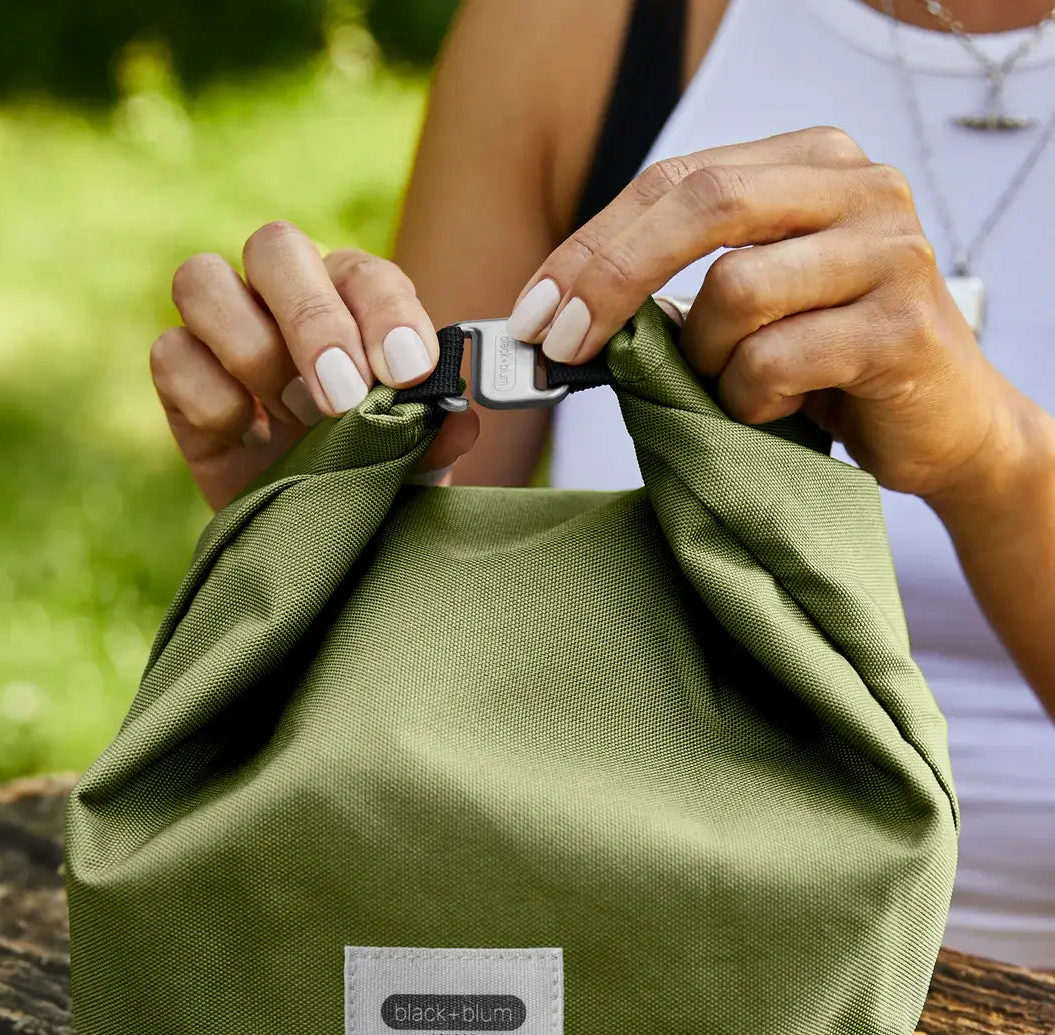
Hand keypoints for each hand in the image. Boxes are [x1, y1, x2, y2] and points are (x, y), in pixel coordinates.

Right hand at [151, 223, 476, 509]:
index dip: (386, 315)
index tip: (410, 374)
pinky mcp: (180, 376)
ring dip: (251, 348)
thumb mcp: (413, 468)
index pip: (365, 275)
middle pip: (274, 247)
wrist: (316, 533)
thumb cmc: (370, 477)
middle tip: (344, 398)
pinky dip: (211, 395)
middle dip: (312, 320)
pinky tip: (248, 437)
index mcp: (353, 298)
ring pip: (202, 280)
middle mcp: (282, 296)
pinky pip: (172, 354)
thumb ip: (434, 439)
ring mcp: (223, 330)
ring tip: (292, 418)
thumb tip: (459, 418)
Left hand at [506, 126, 1032, 504]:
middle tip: (561, 344)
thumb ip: (687, 279)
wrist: (947, 425)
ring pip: (736, 290)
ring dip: (707, 360)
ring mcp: (888, 251)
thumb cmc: (830, 365)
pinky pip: (775, 361)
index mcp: (813, 163)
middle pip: (704, 201)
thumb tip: (562, 312)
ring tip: (737, 389)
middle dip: (612, 277)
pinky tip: (778, 410)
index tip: (534, 310)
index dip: (593, 244)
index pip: (677, 178)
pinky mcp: (901, 328)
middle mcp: (859, 186)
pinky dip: (750, 400)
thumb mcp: (757, 302)